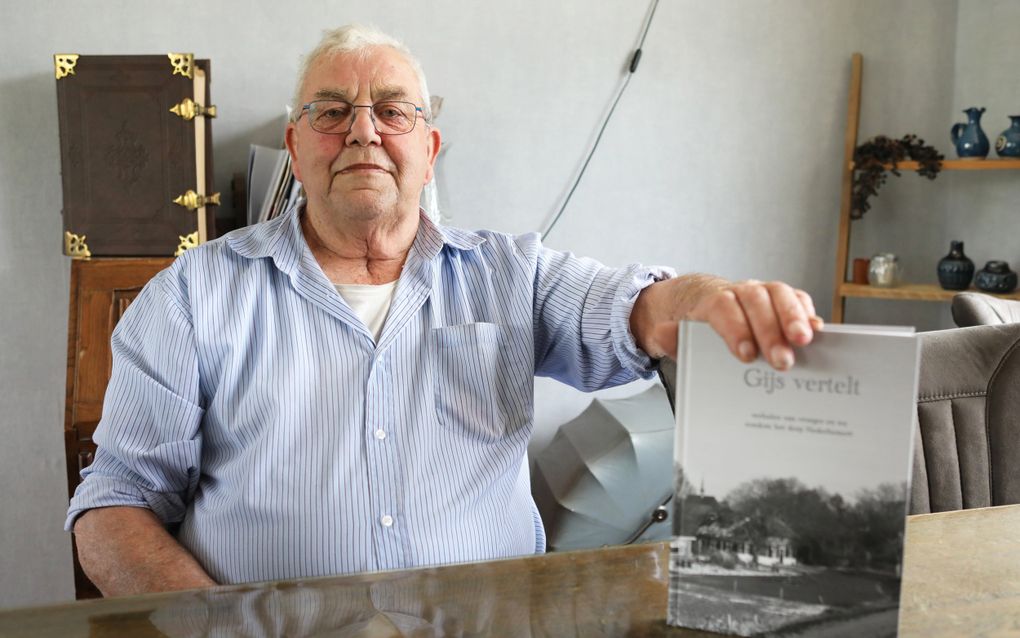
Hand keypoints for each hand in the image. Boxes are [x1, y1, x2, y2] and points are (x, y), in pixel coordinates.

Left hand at [633, 277, 822, 369]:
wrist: (700, 301)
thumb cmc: (692, 323)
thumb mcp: (672, 332)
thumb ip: (669, 336)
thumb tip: (666, 335)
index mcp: (711, 299)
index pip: (724, 307)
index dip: (737, 329)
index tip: (747, 354)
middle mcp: (739, 290)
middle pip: (757, 301)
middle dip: (771, 331)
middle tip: (782, 360)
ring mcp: (762, 292)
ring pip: (781, 295)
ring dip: (795, 318)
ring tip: (805, 342)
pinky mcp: (780, 299)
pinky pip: (797, 299)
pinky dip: (807, 314)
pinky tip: (815, 333)